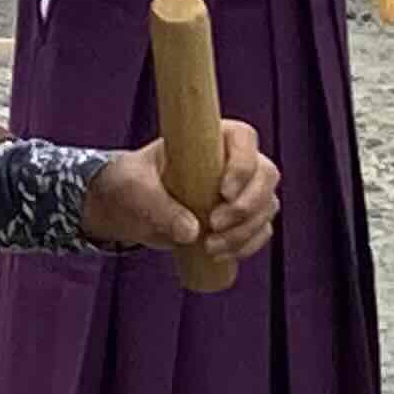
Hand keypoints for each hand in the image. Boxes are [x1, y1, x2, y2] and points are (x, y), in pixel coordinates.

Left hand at [85, 119, 279, 274]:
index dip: (243, 165)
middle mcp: (232, 160)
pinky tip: (221, 255)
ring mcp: (240, 190)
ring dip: (245, 231)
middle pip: (265, 175)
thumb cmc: (130, 183)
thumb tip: (191, 231)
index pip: (244, 139)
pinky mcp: (239, 218)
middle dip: (247, 205)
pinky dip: (247, 245)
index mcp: (208, 138)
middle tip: (214, 224)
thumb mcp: (134, 189)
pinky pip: (259, 230)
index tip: (223, 192)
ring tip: (210, 247)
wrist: (128, 207)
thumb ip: (157, 206)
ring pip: (266, 206)